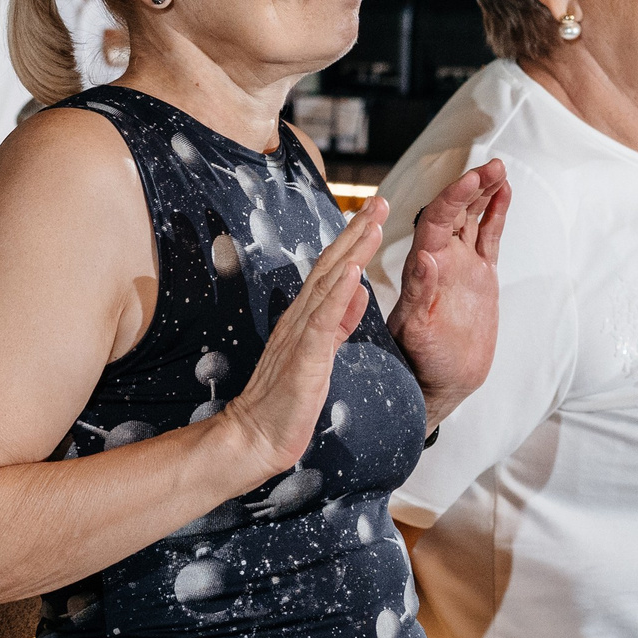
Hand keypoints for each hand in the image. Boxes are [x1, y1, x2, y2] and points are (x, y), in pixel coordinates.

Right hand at [217, 202, 384, 479]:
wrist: (256, 436)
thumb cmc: (286, 401)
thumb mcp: (321, 354)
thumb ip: (339, 321)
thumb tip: (360, 290)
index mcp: (307, 318)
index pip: (334, 270)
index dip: (355, 240)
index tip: (377, 213)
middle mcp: (301, 318)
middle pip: (332, 265)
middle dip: (358, 231)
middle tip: (382, 201)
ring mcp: (301, 335)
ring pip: (329, 284)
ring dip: (352, 250)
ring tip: (373, 222)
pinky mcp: (304, 357)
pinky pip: (323, 320)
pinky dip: (339, 293)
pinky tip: (353, 271)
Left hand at [387, 159, 509, 426]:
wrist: (441, 382)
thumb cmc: (421, 360)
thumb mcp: (416, 330)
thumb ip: (419, 294)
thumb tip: (424, 258)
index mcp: (421, 268)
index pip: (435, 222)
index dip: (452, 198)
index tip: (471, 179)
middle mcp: (439, 260)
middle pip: (454, 212)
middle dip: (471, 187)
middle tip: (492, 166)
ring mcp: (460, 265)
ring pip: (471, 219)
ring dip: (483, 192)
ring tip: (499, 169)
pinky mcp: (480, 276)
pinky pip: (487, 237)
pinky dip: (494, 214)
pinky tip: (503, 192)